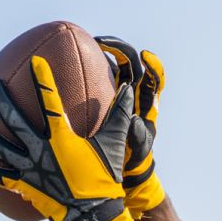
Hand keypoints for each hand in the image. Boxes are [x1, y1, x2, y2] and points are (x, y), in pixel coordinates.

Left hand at [0, 57, 138, 220]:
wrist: (92, 216)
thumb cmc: (104, 179)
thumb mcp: (113, 146)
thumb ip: (119, 117)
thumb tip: (128, 91)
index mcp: (62, 137)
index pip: (50, 101)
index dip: (43, 80)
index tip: (35, 62)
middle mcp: (41, 150)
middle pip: (14, 120)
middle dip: (1, 99)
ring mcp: (30, 169)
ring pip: (0, 147)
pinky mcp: (25, 186)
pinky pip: (1, 177)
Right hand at [96, 36, 166, 214]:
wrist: (126, 178)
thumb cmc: (135, 165)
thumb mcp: (138, 151)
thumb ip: (139, 135)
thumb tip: (135, 118)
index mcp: (146, 107)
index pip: (154, 80)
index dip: (153, 66)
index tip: (145, 56)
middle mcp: (134, 99)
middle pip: (131, 66)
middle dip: (118, 49)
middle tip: (99, 42)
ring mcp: (118, 101)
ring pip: (113, 71)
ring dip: (102, 57)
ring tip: (84, 45)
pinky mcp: (103, 108)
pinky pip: (99, 86)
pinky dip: (88, 75)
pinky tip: (67, 71)